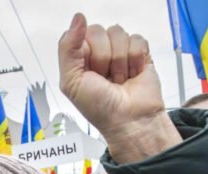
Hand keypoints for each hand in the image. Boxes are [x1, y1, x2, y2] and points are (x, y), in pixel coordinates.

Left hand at [58, 13, 180, 163]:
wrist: (130, 121)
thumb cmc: (100, 109)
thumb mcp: (71, 81)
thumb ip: (67, 47)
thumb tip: (77, 18)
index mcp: (80, 58)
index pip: (79, 33)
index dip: (86, 52)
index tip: (90, 72)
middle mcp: (99, 53)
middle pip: (98, 31)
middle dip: (103, 58)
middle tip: (106, 78)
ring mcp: (120, 52)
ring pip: (118, 33)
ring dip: (120, 61)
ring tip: (120, 79)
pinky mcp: (140, 53)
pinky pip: (137, 39)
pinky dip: (135, 59)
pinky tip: (133, 74)